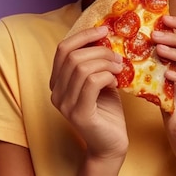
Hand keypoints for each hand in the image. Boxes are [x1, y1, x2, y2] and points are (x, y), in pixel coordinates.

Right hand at [50, 26, 128, 158]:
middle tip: (117, 56)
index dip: (83, 35)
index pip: (62, 49)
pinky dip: (107, 76)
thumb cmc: (107, 111)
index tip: (105, 29)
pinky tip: (116, 81)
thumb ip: (97, 63)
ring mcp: (65, 104)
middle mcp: (56, 92)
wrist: (111, 145)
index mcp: (57, 81)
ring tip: (120, 68)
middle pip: (73, 57)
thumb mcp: (100, 81)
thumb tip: (106, 37)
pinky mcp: (79, 114)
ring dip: (105, 63)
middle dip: (99, 51)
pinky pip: (91, 83)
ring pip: (82, 68)